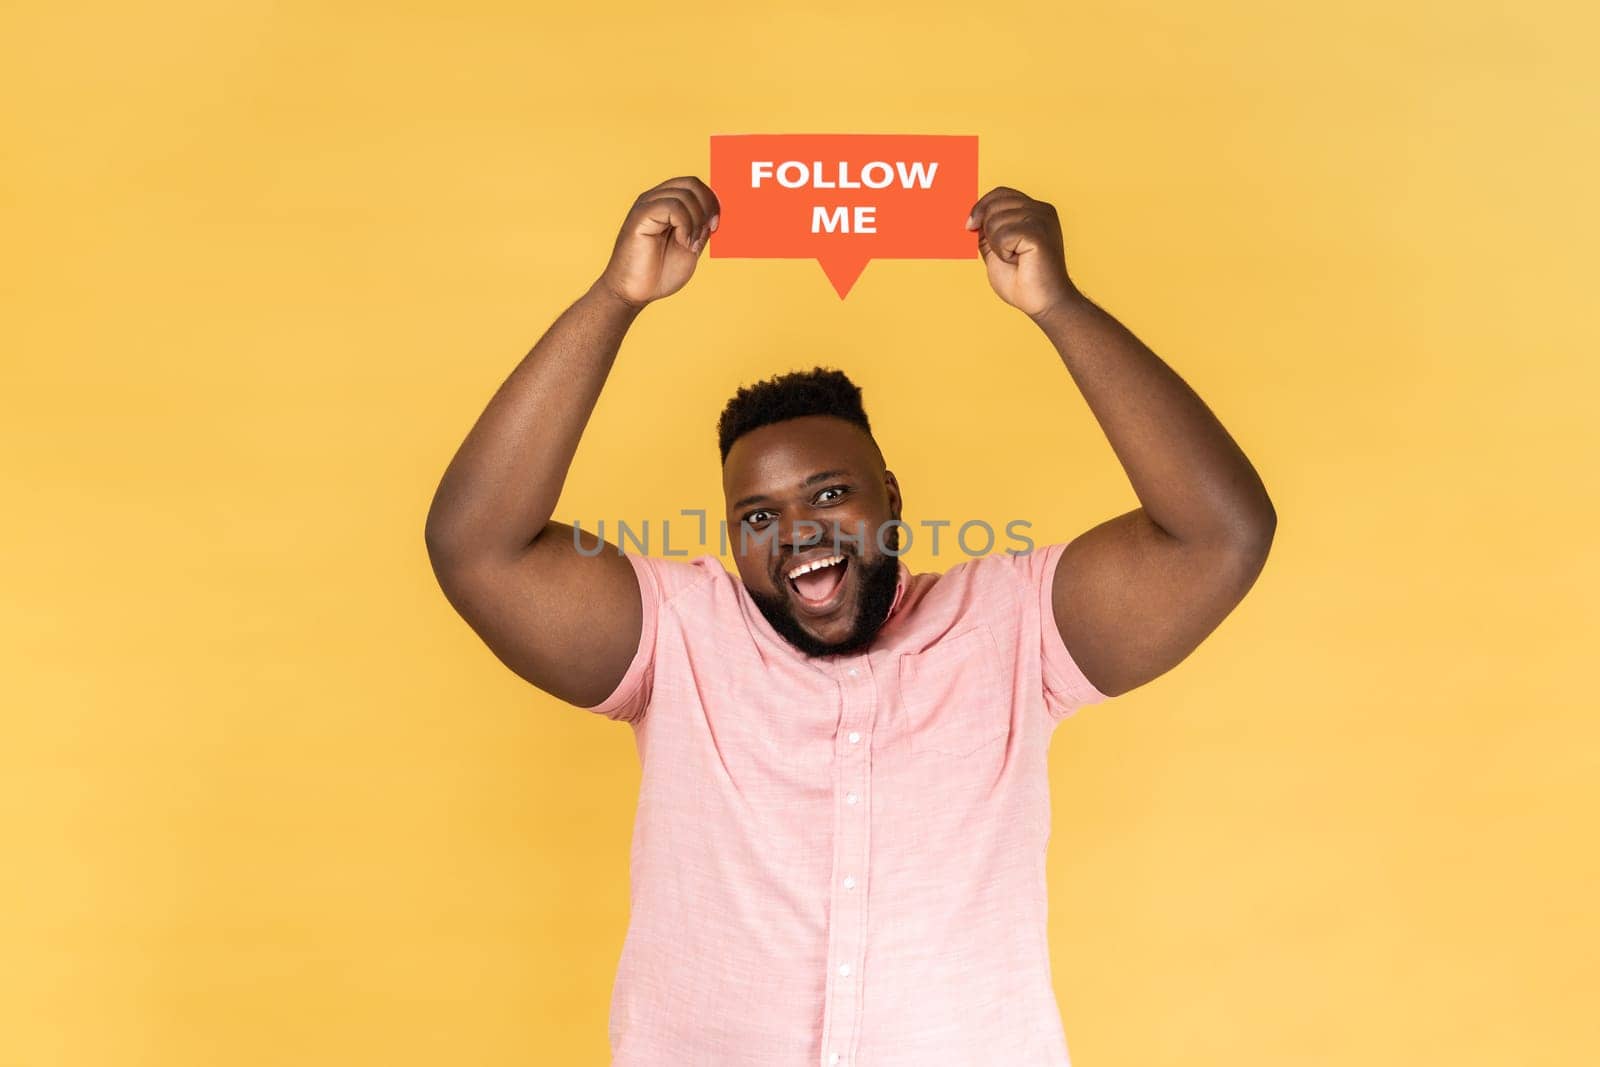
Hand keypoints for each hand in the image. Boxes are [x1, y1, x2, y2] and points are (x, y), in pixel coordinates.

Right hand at [597, 175, 720, 309]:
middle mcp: (655, 199)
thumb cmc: (658, 274)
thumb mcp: (690, 248)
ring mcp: (647, 205)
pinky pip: (672, 206)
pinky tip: (682, 242)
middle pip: (691, 183)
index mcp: (666, 204)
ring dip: (696, 221)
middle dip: (707, 208)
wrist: (634, 293)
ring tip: (689, 244)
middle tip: (704, 234)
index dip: (711, 202)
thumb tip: (713, 213)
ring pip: (685, 194)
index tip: (714, 227)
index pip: (693, 185)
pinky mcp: (641, 216)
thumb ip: (700, 229)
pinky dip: (685, 225)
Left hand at [965, 186, 1078, 319]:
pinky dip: (1003, 251)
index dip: (981, 207)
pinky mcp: (1038, 232)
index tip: (970, 226)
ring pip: (995, 219)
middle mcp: (1041, 210)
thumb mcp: (995, 250)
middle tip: (1004, 252)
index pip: (1000, 193)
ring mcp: (1042, 219)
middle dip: (987, 230)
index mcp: (1034, 210)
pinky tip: (1018, 260)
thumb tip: (969, 219)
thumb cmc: (1023, 280)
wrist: (1044, 303)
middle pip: (994, 203)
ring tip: (1015, 258)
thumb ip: (986, 231)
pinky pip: (1002, 234)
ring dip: (996, 245)